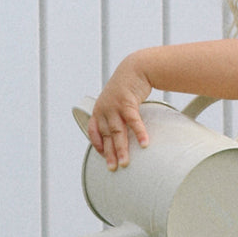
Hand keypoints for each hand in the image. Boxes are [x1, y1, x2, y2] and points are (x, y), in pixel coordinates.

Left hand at [87, 54, 152, 169]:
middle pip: (107, 136)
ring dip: (122, 149)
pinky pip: (133, 121)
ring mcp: (115, 106)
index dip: (97, 146)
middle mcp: (104, 110)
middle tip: (114, 168)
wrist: (135, 68)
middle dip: (110, 154)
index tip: (103, 158)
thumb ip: (114, 118)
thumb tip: (118, 136)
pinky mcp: (127, 102)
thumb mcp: (114, 102)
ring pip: (118, 132)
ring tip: (125, 163)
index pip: (94, 132)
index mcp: (99, 111)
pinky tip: (144, 144)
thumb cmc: (126, 88)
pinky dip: (139, 133)